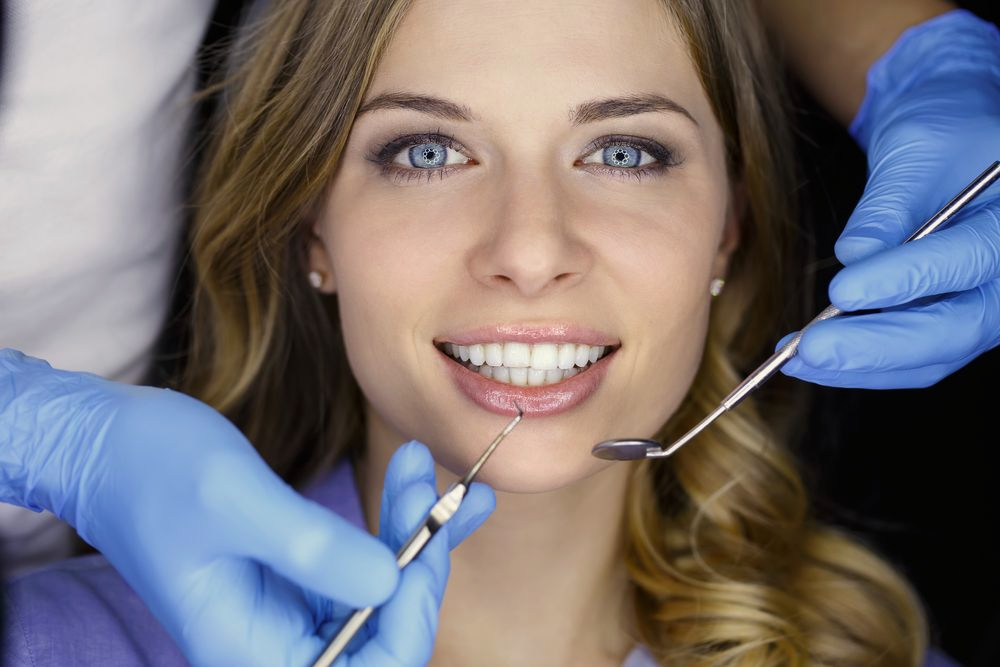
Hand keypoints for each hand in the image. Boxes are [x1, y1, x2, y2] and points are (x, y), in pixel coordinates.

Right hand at [0, 349, 491, 665]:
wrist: (106, 442)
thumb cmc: (151, 468)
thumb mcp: (234, 500)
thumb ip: (310, 549)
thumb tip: (389, 583)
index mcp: (249, 650)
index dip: (411, 614)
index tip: (426, 540)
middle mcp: (274, 643)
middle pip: (383, 631)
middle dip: (419, 559)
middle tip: (430, 485)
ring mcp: (287, 610)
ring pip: (380, 594)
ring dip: (414, 534)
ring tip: (425, 471)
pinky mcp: (295, 574)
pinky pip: (361, 563)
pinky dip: (397, 525)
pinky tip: (422, 488)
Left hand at [778, 10, 999, 388]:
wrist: (954, 142)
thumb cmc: (943, 131)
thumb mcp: (916, 148)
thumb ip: (888, 205)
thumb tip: (854, 257)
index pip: (969, 260)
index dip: (905, 280)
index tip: (842, 290)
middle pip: (954, 329)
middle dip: (876, 346)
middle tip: (810, 349)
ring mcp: (987, 307)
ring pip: (932, 356)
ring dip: (860, 365)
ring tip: (795, 358)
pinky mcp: (956, 324)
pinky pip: (916, 359)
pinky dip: (864, 365)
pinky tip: (811, 359)